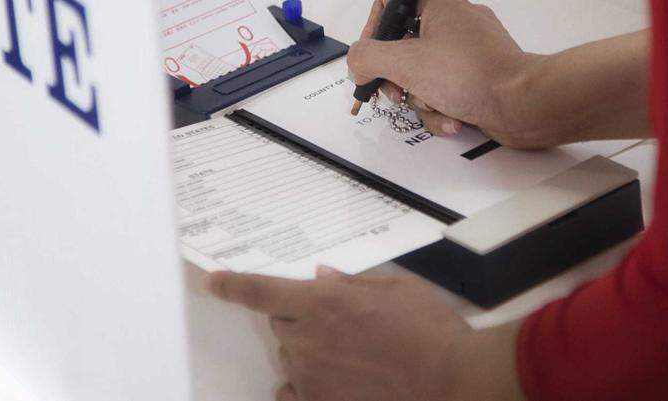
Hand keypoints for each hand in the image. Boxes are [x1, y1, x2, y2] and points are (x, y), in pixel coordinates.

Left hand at [207, 267, 522, 400]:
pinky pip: (293, 395)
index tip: (214, 282)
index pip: (261, 291)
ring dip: (310, 355)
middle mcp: (306, 340)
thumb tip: (322, 279)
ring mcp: (311, 378)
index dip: (234, 285)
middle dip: (301, 321)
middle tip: (341, 327)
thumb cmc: (429, 329)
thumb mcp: (395, 289)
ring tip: (354, 360)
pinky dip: (303, 388)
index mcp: (322, 302)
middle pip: (280, 326)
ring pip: (292, 360)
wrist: (453, 381)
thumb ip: (351, 285)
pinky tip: (332, 385)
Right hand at [348, 0, 532, 144]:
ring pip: (422, 75)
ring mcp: (468, 51)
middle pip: (402, 48)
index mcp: (438, 4)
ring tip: (437, 107)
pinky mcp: (479, 76)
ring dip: (422, 100)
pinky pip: (445, 90)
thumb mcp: (404, 62)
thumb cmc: (471, 74)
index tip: (368, 62)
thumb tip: (356, 62)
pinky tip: (453, 118)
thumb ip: (367, 58)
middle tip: (397, 94)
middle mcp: (454, 22)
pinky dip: (443, 108)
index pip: (389, 6)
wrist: (522, 104)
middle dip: (397, 78)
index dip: (372, 34)